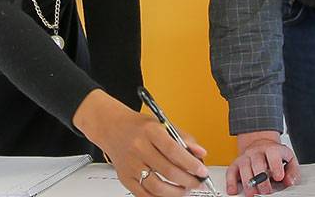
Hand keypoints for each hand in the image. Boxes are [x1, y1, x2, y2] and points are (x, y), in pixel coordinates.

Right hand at [73, 90, 209, 196]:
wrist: (111, 128)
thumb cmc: (139, 127)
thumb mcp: (163, 125)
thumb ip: (184, 139)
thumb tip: (201, 153)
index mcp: (150, 132)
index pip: (173, 150)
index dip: (191, 164)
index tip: (202, 171)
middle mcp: (138, 148)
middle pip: (168, 171)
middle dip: (188, 181)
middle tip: (198, 183)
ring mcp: (131, 165)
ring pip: (157, 187)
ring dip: (176, 193)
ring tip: (186, 190)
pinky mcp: (125, 177)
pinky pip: (144, 194)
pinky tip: (169, 194)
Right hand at [225, 130, 296, 195]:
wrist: (261, 144)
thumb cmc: (275, 155)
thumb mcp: (289, 159)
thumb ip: (292, 171)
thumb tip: (289, 181)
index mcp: (272, 149)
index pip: (273, 154)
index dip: (275, 166)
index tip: (279, 177)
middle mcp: (257, 152)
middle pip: (257, 163)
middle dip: (261, 179)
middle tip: (266, 191)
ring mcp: (245, 157)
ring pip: (243, 167)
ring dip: (248, 182)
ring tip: (252, 193)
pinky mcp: (236, 163)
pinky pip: (231, 171)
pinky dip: (231, 182)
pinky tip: (233, 190)